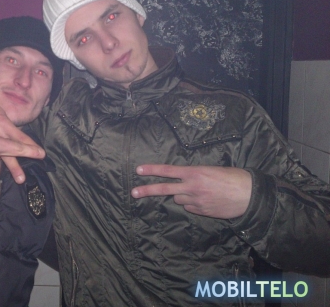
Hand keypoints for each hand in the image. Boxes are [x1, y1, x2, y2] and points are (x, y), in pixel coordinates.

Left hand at [131, 164, 251, 218]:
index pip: (168, 170)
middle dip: (147, 190)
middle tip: (133, 192)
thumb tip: (184, 181)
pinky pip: (190, 207)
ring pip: (178, 199)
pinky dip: (193, 204)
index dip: (152, 170)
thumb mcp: (212, 170)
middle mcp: (192, 187)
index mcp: (195, 173)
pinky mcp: (201, 211)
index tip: (138, 170)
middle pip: (164, 189)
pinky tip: (206, 200)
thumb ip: (195, 175)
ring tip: (200, 192)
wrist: (250, 195)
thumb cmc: (233, 178)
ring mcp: (196, 200)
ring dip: (183, 196)